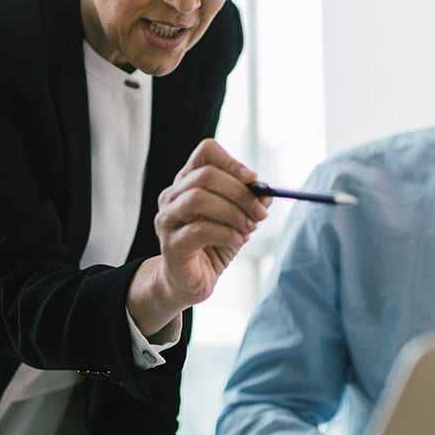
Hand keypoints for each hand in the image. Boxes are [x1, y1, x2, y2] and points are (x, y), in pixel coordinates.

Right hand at [135, 139, 267, 329]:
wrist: (188, 282)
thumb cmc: (211, 246)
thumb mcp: (236, 220)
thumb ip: (250, 203)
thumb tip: (266, 193)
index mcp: (187, 183)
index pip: (205, 152)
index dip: (232, 161)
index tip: (253, 180)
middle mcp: (172, 196)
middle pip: (205, 174)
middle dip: (240, 192)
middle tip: (260, 212)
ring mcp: (167, 219)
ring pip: (198, 198)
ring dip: (232, 212)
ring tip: (249, 228)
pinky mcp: (171, 244)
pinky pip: (199, 229)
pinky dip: (226, 232)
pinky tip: (237, 240)